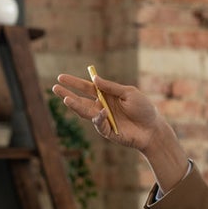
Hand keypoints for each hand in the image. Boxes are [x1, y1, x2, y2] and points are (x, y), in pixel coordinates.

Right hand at [52, 72, 189, 191]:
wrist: (153, 128)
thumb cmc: (144, 109)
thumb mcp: (129, 93)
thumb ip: (111, 87)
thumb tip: (94, 79)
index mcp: (106, 96)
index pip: (87, 88)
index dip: (74, 83)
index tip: (60, 77)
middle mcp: (102, 107)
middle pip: (80, 100)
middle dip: (67, 94)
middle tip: (54, 87)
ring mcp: (103, 120)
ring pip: (85, 112)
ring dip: (75, 106)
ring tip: (65, 98)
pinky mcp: (108, 131)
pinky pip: (99, 124)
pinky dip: (99, 118)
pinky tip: (101, 111)